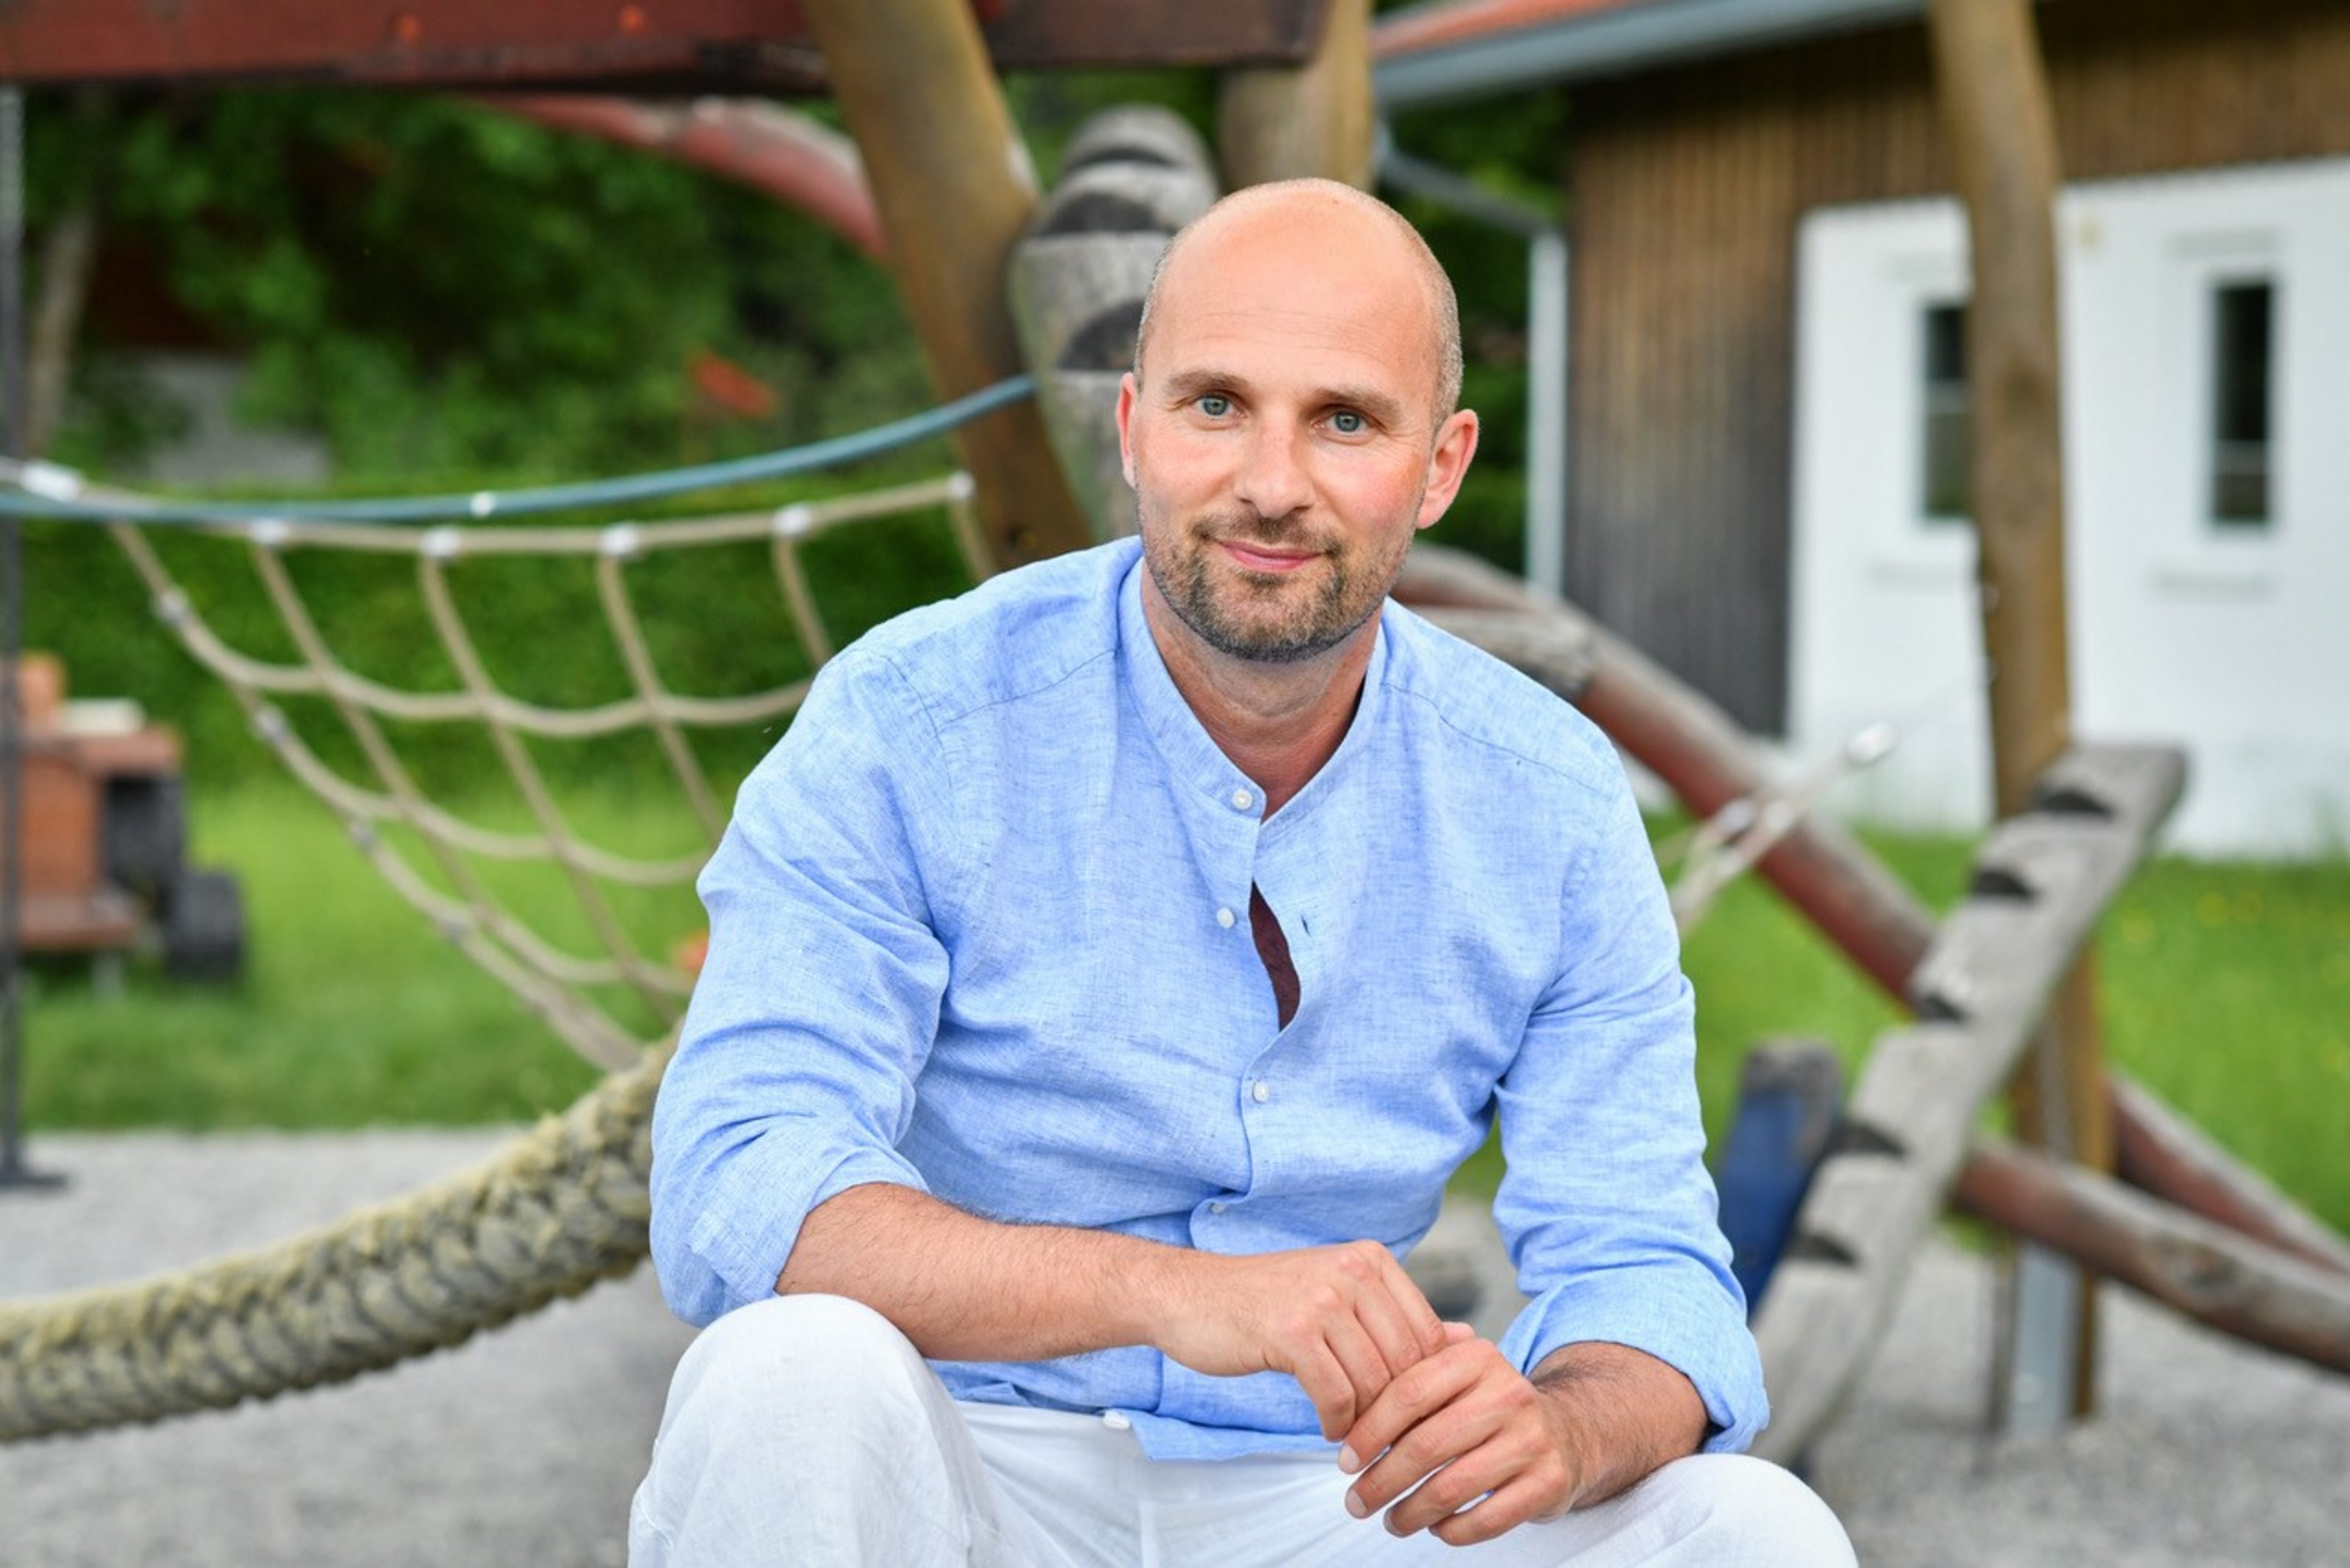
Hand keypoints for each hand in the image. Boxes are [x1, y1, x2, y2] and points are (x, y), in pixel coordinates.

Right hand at [1147, 1240, 1449, 1440]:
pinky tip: (1325, 1425)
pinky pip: (1337, 1395)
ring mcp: (1322, 1298)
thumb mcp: (1339, 1298)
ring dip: (1365, 1422)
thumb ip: (1400, 1318)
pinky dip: (1336, 1422)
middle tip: (1380, 1437)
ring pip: (1373, 1383)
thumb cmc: (1266, 1304)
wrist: (1189, 1296)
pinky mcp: (1292, 1331)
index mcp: (1372, 1260)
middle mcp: (1353, 1270)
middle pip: (1404, 1363)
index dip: (1422, 1385)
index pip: (1428, 1336)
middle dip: (1396, 1411)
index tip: (1404, 1413)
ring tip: (1350, 1434)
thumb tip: (1468, 1340)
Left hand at [1337, 1327, 1587, 1546]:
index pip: (1408, 1392)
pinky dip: (1451, 1531)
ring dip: (1409, 1513)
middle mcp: (1509, 1393)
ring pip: (1452, 1488)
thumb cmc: (1488, 1406)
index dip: (1369, 1431)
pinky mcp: (1549, 1482)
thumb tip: (1343, 1401)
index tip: (1345, 1461)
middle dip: (1381, 1481)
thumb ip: (1407, 1374)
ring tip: (1390, 1521)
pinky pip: (1486, 1519)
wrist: (1566, 1430)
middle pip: (1426, 1445)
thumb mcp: (1456, 1373)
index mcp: (1477, 1358)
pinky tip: (1434, 1528)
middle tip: (1356, 1502)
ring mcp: (1532, 1439)